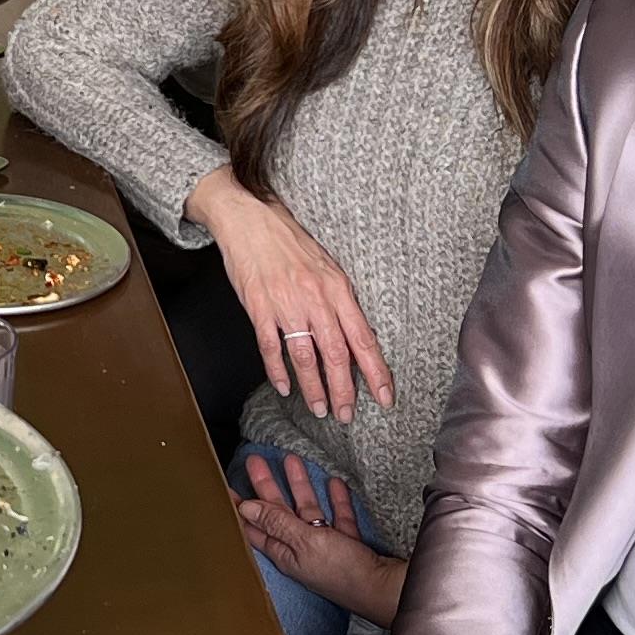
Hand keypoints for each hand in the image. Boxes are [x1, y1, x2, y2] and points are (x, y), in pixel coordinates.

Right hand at [191, 169, 392, 422]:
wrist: (249, 219)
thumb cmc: (289, 243)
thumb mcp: (326, 266)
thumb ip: (339, 301)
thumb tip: (355, 338)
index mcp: (337, 288)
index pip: (362, 338)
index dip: (375, 371)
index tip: (385, 397)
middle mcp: (315, 298)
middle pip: (335, 354)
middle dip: (344, 390)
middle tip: (347, 416)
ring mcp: (285, 304)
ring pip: (305, 356)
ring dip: (314, 387)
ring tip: (321, 409)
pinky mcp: (258, 307)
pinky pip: (271, 347)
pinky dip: (278, 371)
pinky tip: (286, 388)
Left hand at [231, 452, 406, 625]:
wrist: (385, 589)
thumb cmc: (343, 571)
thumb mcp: (305, 543)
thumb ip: (278, 523)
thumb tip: (246, 508)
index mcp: (285, 553)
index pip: (254, 527)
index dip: (239, 508)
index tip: (222, 488)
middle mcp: (301, 550)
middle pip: (278, 513)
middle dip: (266, 486)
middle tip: (255, 460)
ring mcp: (326, 546)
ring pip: (308, 510)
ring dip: (299, 486)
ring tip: (291, 459)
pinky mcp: (348, 544)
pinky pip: (338, 517)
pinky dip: (335, 500)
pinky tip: (334, 482)